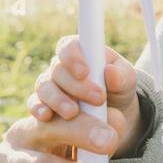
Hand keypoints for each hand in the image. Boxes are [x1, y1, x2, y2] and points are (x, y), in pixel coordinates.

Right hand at [29, 37, 143, 155]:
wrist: (114, 113)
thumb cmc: (118, 87)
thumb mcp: (127, 80)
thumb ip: (122, 75)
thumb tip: (111, 73)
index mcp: (80, 52)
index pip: (69, 46)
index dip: (73, 57)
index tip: (85, 72)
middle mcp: (60, 67)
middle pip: (57, 70)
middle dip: (75, 86)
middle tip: (98, 99)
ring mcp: (50, 86)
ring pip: (44, 87)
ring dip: (58, 100)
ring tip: (73, 113)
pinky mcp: (44, 106)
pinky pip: (35, 105)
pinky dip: (39, 109)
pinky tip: (46, 116)